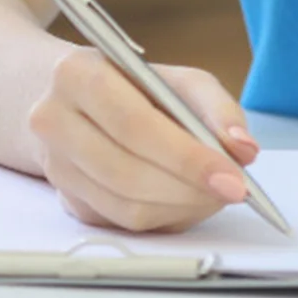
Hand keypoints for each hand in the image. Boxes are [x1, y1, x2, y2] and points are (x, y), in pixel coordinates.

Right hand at [26, 46, 258, 232]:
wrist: (72, 95)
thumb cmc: (133, 83)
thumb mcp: (177, 78)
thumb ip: (215, 108)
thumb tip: (244, 150)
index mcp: (77, 74)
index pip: (135, 124)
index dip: (186, 156)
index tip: (232, 176)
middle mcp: (53, 120)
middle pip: (127, 171)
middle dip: (189, 188)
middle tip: (234, 190)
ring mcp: (55, 165)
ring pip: (124, 206)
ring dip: (180, 207)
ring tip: (216, 195)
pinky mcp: (66, 199)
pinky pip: (121, 223)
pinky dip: (164, 217)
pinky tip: (188, 202)